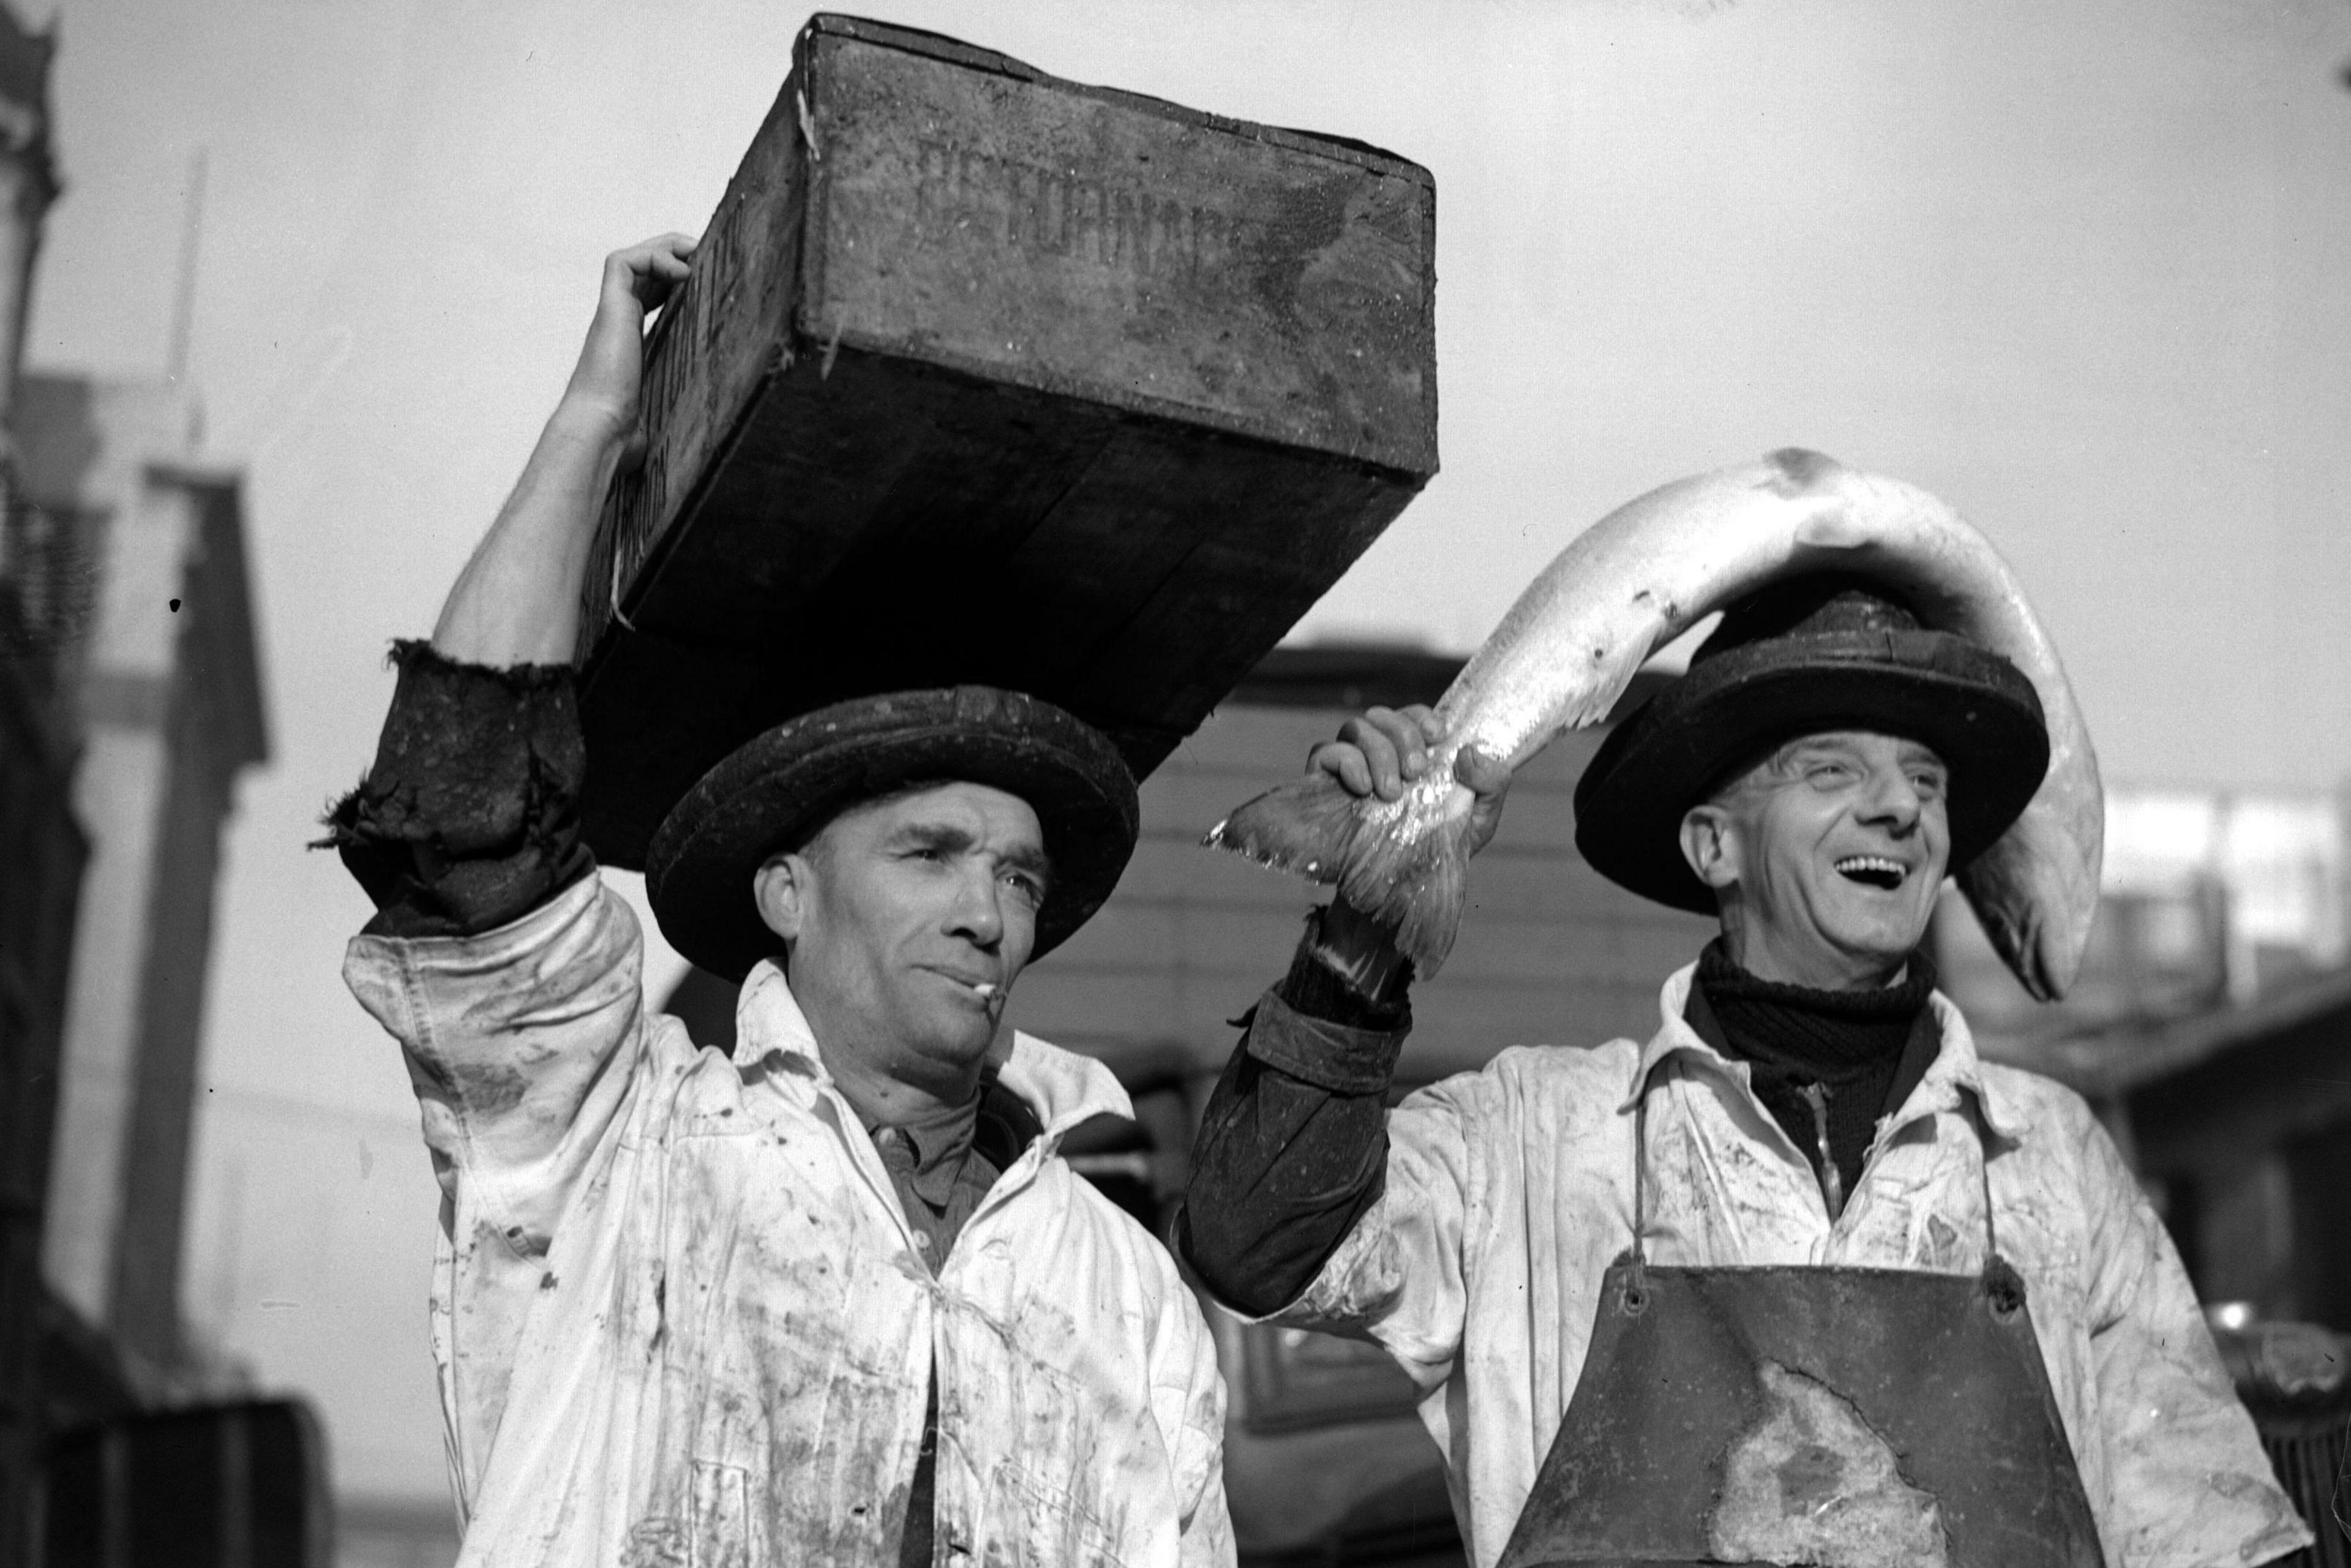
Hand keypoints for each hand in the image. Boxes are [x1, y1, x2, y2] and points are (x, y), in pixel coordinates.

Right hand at [558, 233, 697, 449]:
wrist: (599, 432)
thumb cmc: (623, 435)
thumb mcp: (664, 414)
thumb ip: (678, 413)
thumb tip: (706, 438)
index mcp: (631, 345)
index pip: (651, 299)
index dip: (676, 283)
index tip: (708, 283)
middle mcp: (619, 325)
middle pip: (642, 273)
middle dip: (675, 257)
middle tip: (709, 258)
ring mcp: (613, 315)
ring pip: (631, 259)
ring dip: (666, 247)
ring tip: (698, 252)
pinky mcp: (610, 308)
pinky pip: (623, 262)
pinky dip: (654, 256)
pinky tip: (684, 273)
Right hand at [1308, 705, 1512, 857]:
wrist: (1396, 892)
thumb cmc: (1439, 849)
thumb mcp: (1478, 820)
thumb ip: (1490, 784)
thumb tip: (1468, 752)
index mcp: (1413, 752)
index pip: (1412, 716)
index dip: (1422, 717)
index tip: (1438, 736)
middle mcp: (1378, 751)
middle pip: (1382, 716)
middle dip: (1402, 736)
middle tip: (1415, 772)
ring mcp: (1348, 764)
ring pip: (1355, 729)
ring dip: (1378, 753)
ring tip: (1391, 792)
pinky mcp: (1322, 783)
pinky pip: (1325, 752)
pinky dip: (1345, 761)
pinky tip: (1361, 786)